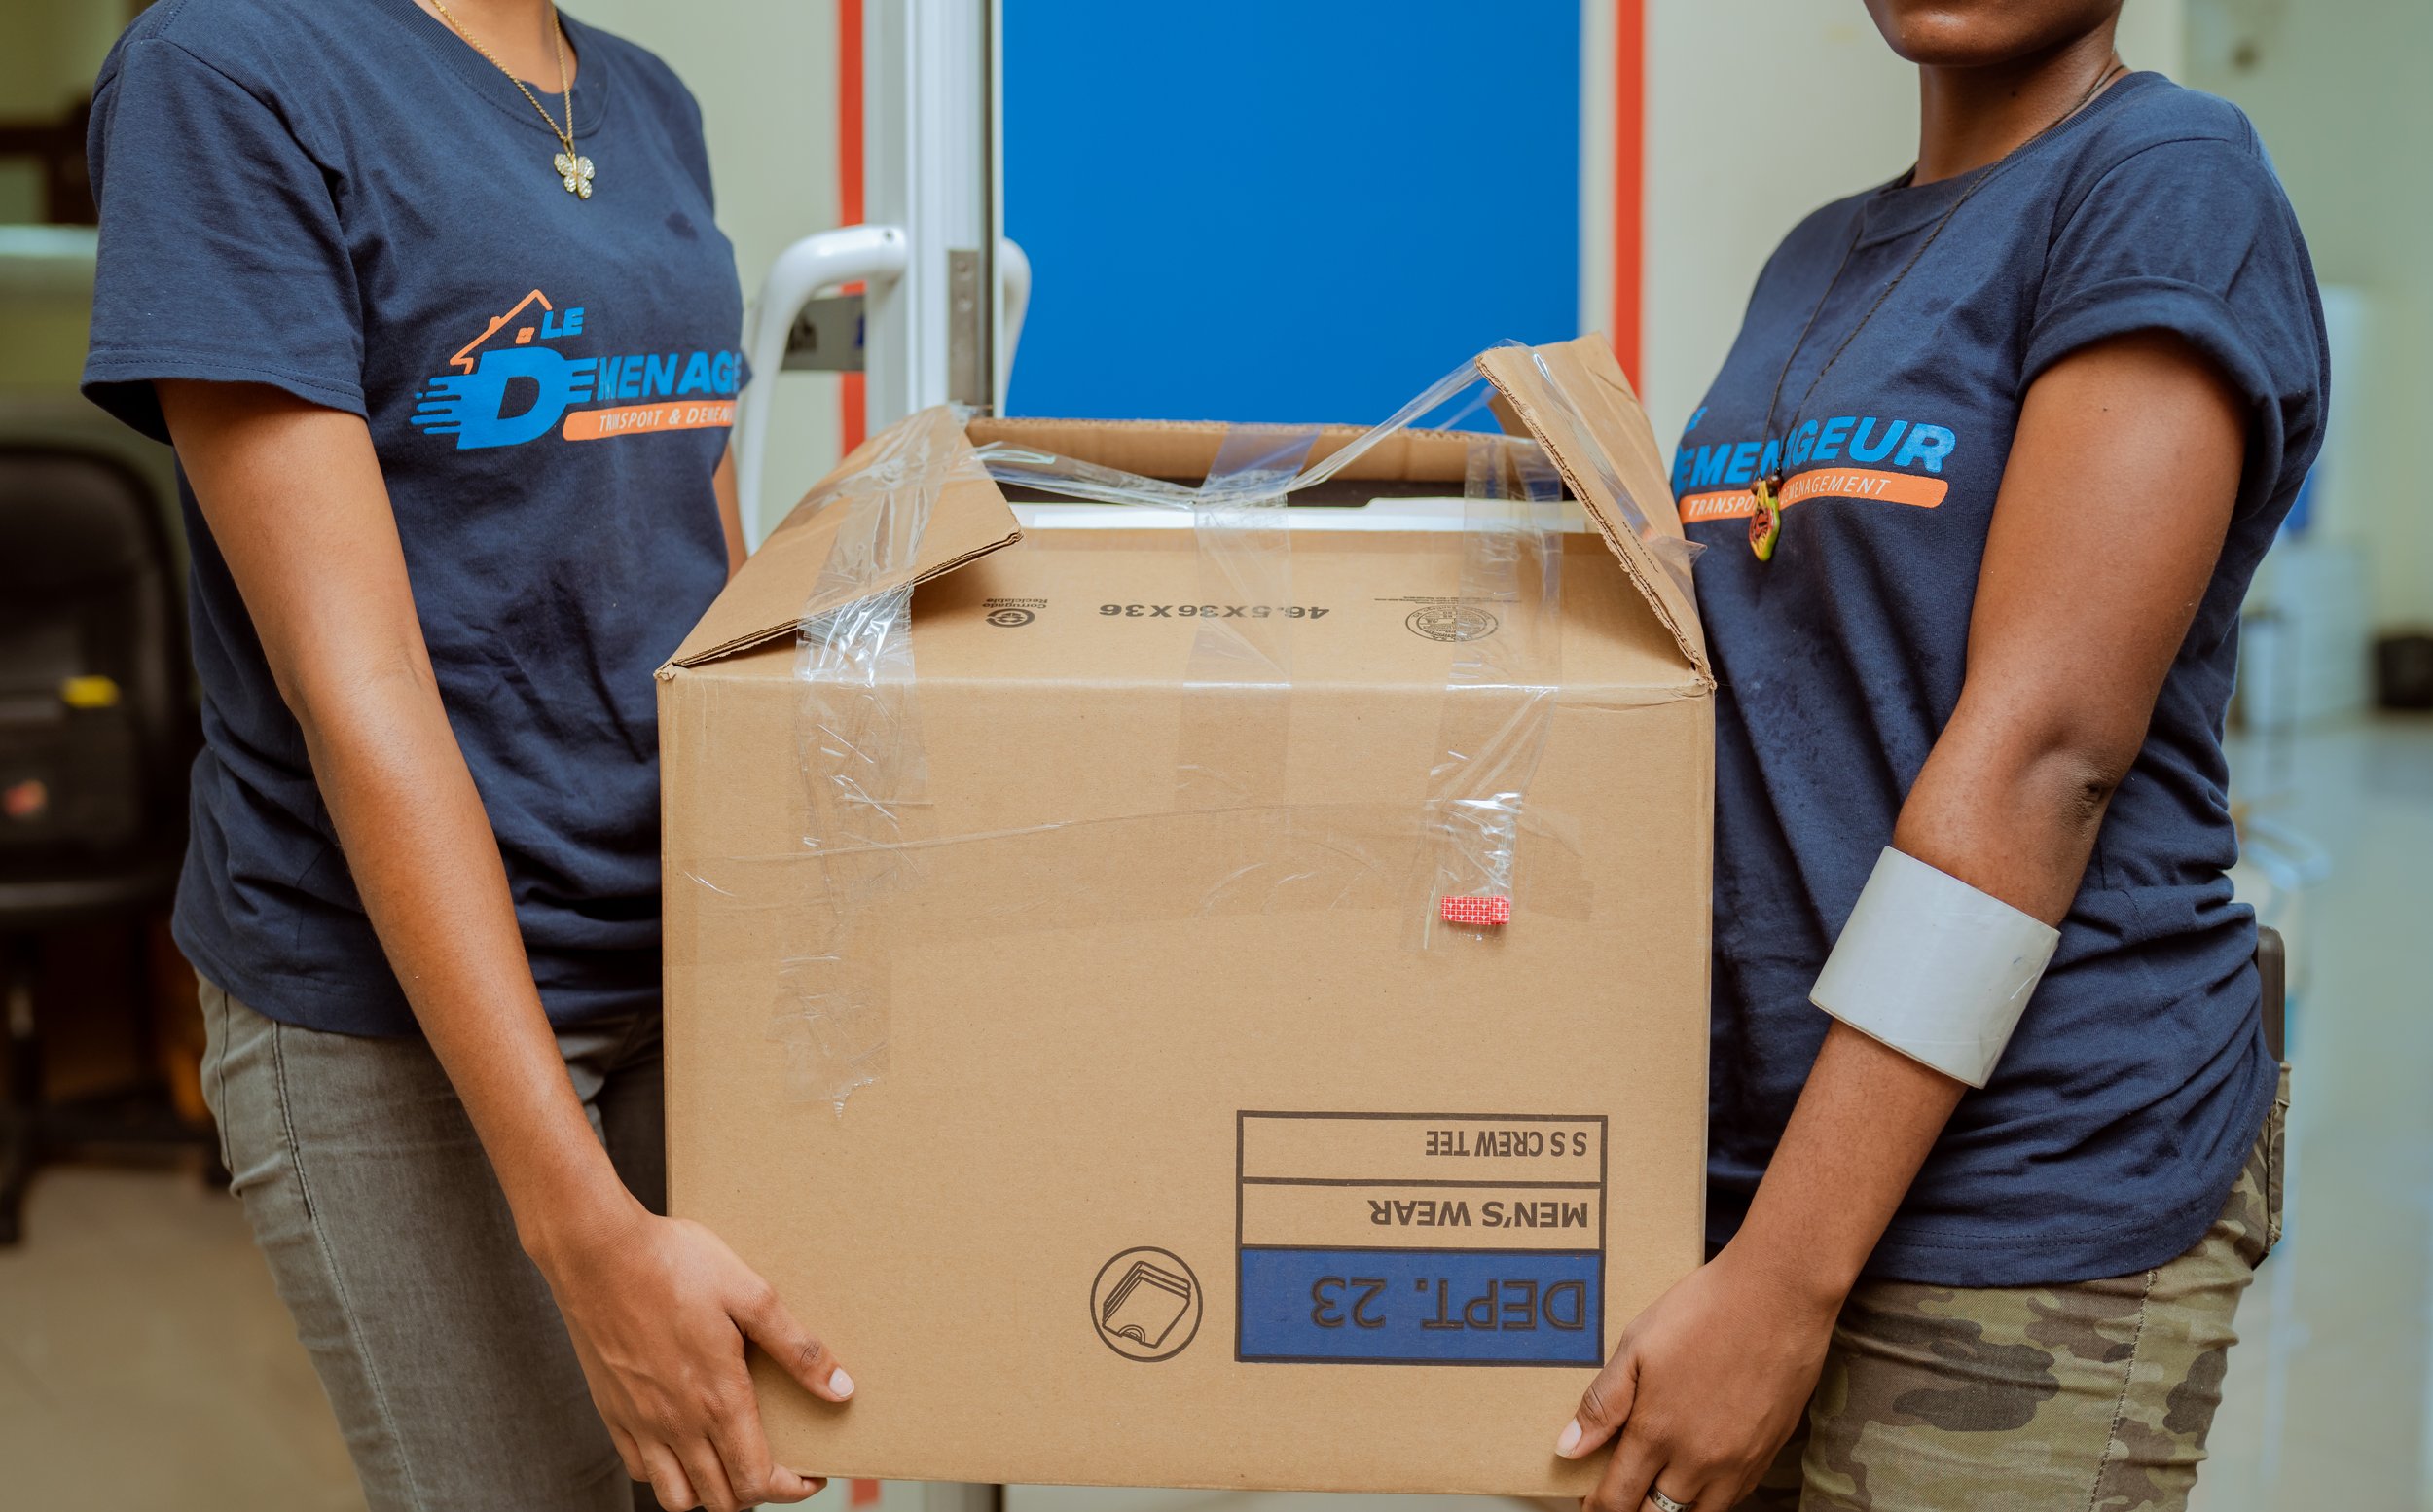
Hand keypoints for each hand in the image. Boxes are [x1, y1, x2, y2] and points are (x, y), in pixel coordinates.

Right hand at [535, 1200, 853, 1511]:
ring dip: (709, 1491)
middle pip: (722, 1500)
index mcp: (717, 1399)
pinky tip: (684, 1440)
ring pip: (676, 1497)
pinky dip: (667, 1472)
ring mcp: (639, 1422)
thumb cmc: (676, 1264)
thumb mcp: (751, 1295)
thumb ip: (797, 1348)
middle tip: (779, 1463)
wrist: (596, 1251)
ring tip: (730, 1460)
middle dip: (757, 1491)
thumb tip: (842, 1390)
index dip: (792, 1488)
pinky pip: (639, 1468)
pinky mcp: (612, 1411)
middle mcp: (676, 1423)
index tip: (812, 1474)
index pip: (757, 1481)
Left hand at [1554, 1241, 1837, 1510]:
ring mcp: (1738, 1462)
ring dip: (1672, 1508)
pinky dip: (1710, 1497)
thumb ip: (1603, 1403)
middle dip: (1633, 1511)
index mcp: (1657, 1433)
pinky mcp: (1768, 1454)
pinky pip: (1734, 1498)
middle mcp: (1698, 1460)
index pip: (1618, 1500)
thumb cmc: (1704, 1311)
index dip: (1597, 1507)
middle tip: (1621, 1494)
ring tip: (1657, 1486)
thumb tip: (1569, 1447)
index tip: (1588, 1500)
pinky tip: (1698, 1474)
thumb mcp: (1637, 1346)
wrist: (1777, 1297)